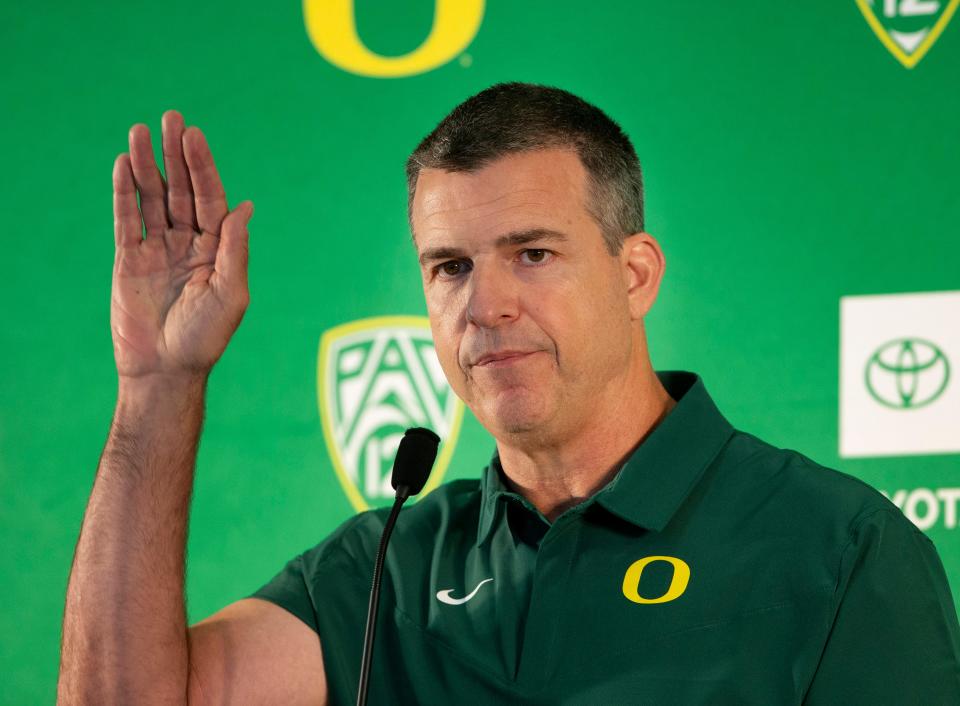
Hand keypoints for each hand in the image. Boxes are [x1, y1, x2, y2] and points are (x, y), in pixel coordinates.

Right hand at [111, 111, 252, 380]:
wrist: (165, 370)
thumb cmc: (205, 338)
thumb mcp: (231, 293)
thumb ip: (235, 249)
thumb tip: (246, 206)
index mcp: (218, 250)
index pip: (210, 199)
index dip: (203, 167)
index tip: (194, 136)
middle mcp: (189, 245)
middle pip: (181, 190)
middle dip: (176, 155)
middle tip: (170, 117)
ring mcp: (158, 250)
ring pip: (152, 199)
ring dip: (148, 166)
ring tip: (140, 131)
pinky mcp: (130, 260)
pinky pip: (127, 220)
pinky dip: (124, 193)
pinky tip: (124, 164)